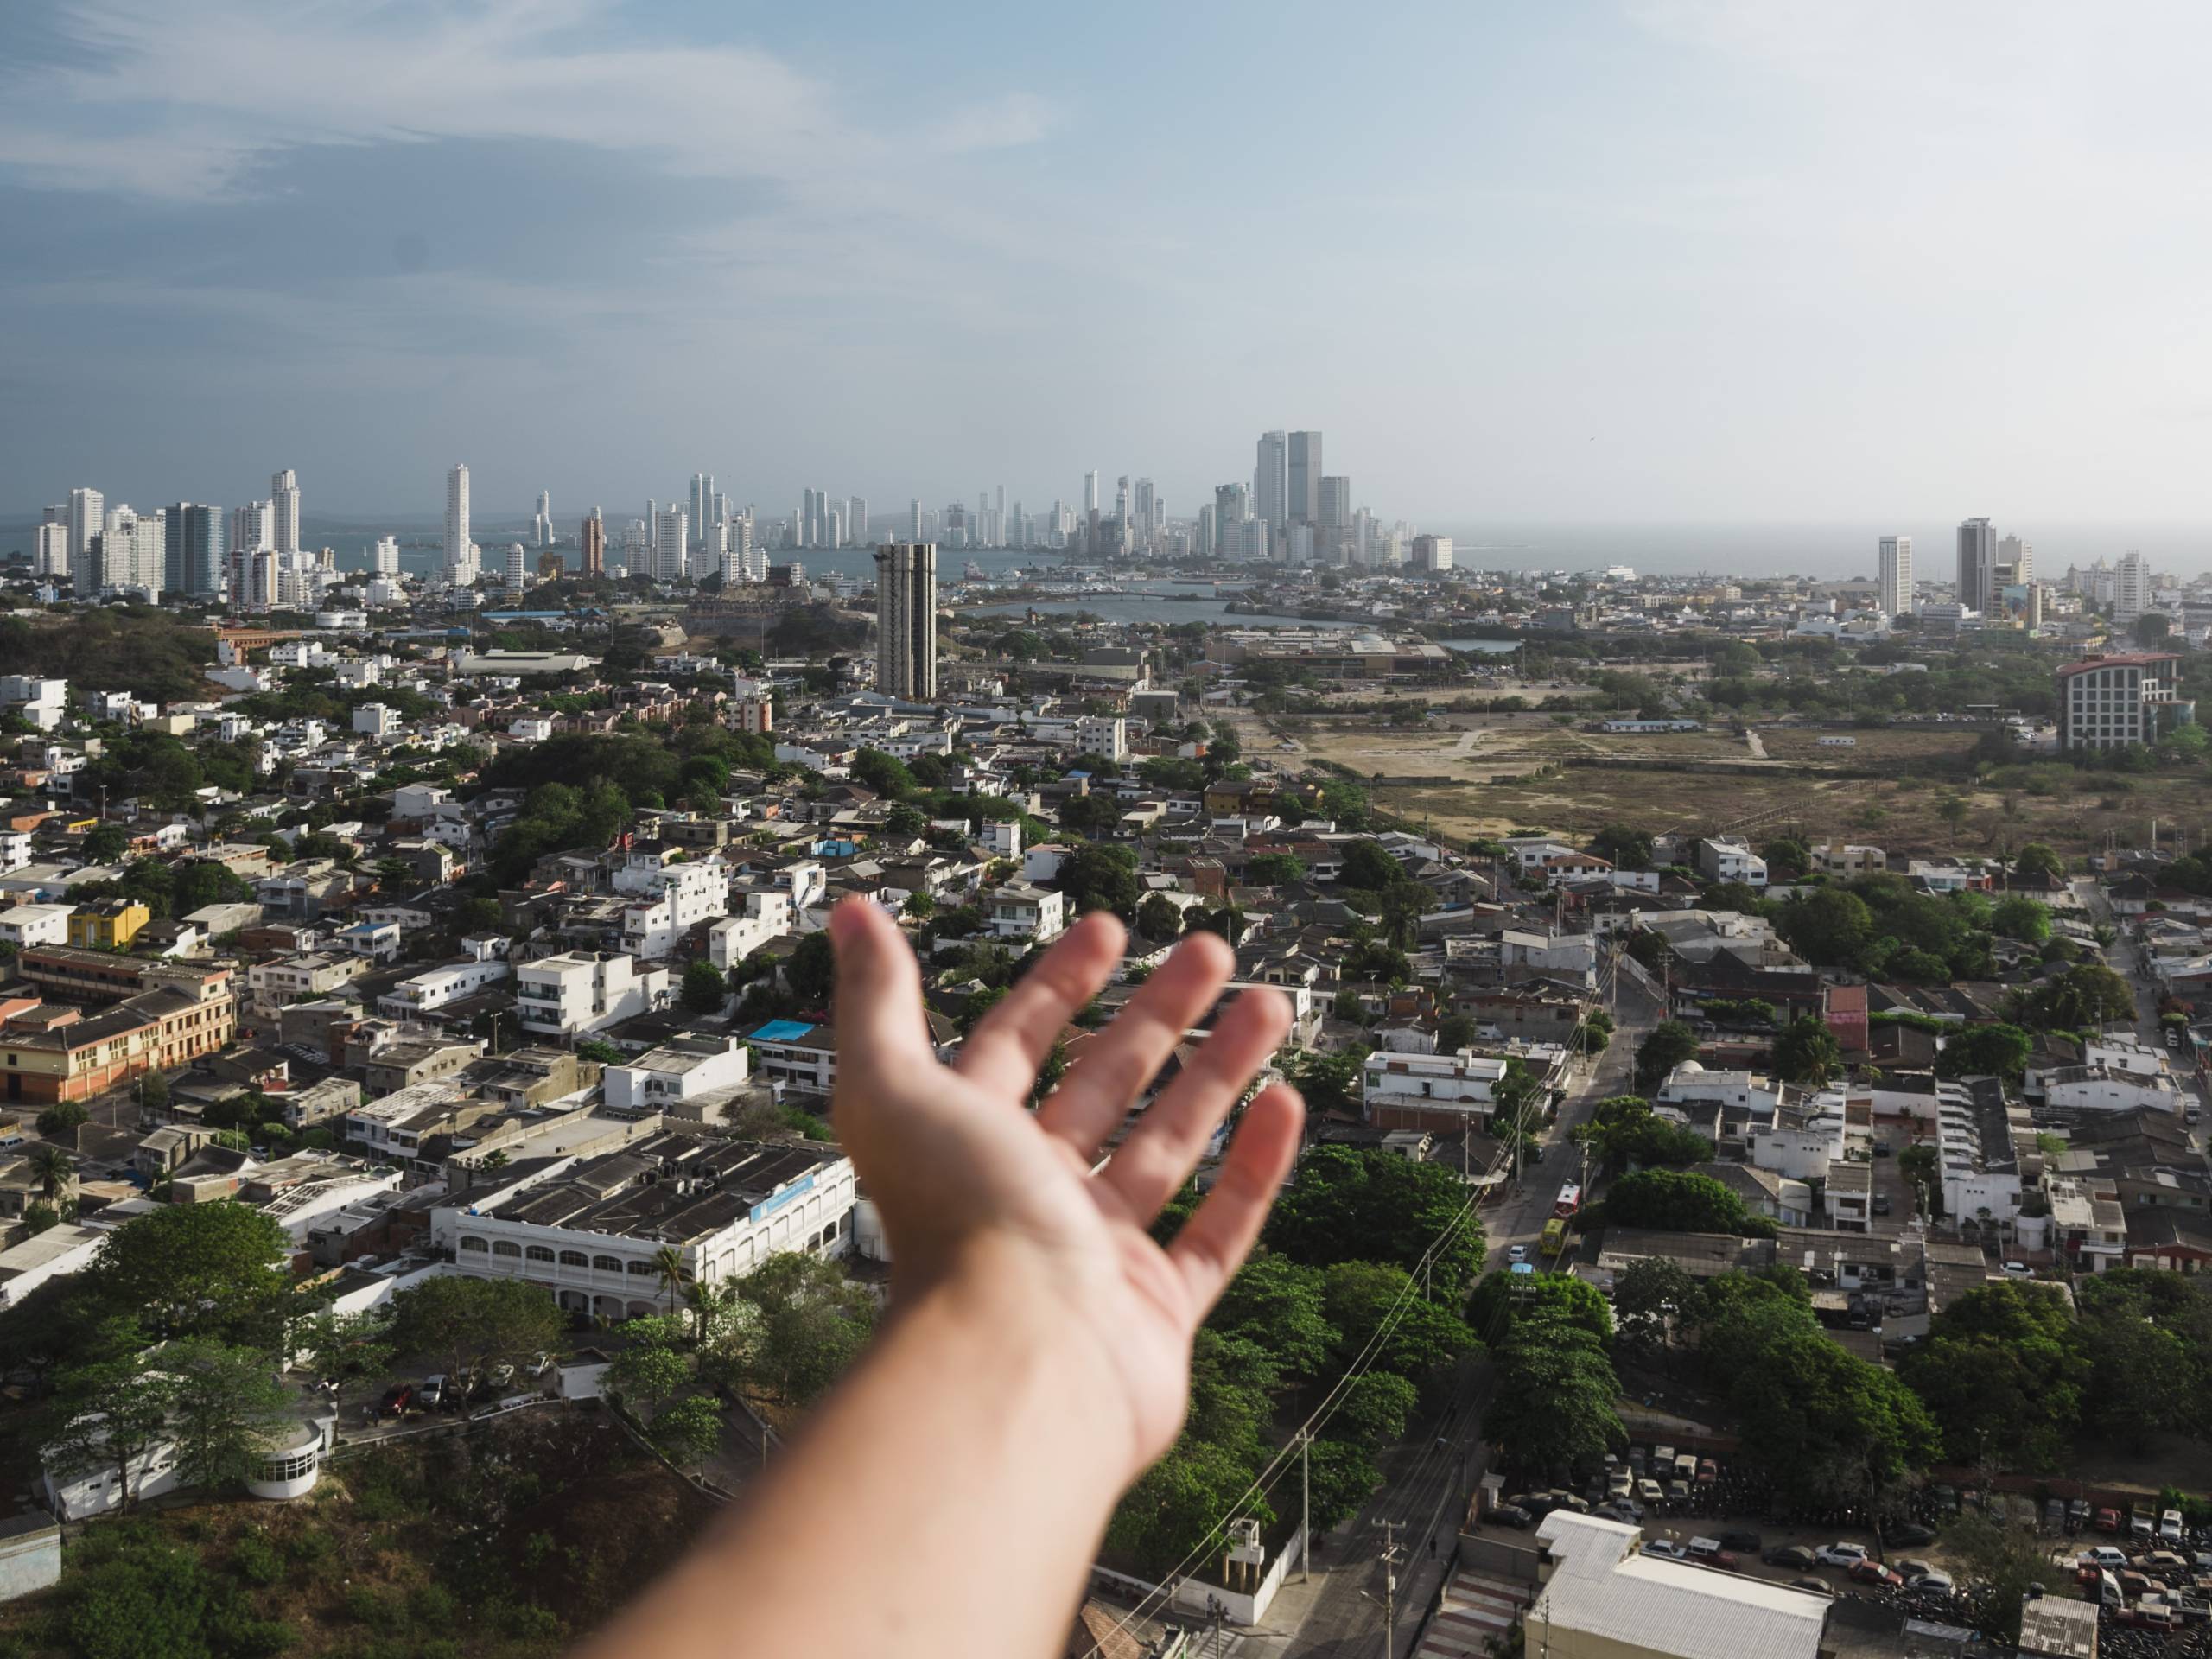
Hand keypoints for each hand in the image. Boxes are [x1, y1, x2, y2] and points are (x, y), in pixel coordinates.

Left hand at [827, 896, 1303, 1480]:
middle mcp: (1031, 1197)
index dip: (1059, 983)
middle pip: (1105, 1085)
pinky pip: (1219, 1230)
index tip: (1109, 928)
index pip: (1016, 1045)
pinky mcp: (1157, 1313)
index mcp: (968, 1145)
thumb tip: (853, 911)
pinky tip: (1285, 1106)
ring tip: (1268, 1006)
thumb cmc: (956, 1228)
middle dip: (1159, 1013)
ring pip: (1170, 1144)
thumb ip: (877, 998)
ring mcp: (1097, 1257)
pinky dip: (1254, 1169)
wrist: (1018, 1367)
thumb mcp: (895, 1087)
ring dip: (1219, 1071)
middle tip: (1211, 952)